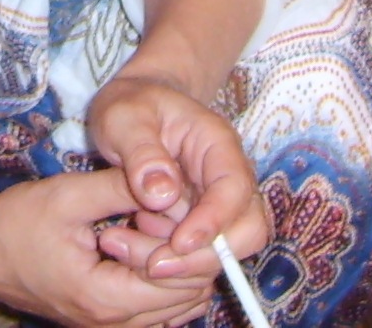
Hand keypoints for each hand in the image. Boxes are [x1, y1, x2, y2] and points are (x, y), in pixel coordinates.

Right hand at [0, 168, 221, 327]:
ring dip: (176, 264)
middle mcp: (114, 325)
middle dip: (185, 250)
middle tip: (159, 210)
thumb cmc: (16, 224)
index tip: (172, 201)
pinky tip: (142, 243)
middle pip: (187, 295)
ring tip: (148, 224)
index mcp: (106, 298)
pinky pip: (158, 310)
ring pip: (178, 306)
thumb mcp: (69, 195)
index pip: (180, 279)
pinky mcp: (107, 321)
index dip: (188, 238)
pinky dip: (163, 279)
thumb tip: (170, 181)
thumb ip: (121, 188)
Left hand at [83, 70, 270, 287]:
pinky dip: (178, 262)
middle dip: (206, 256)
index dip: (213, 222)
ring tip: (138, 249)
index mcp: (217, 143)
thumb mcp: (123, 118)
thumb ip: (142, 152)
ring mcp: (221, 200)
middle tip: (156, 265)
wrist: (135, 106)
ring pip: (229, 248)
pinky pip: (205, 252)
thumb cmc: (130, 105)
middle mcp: (229, 175)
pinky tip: (139, 248)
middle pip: (247, 229)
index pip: (234, 189)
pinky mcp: (205, 220)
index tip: (178, 243)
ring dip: (189, 263)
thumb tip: (162, 196)